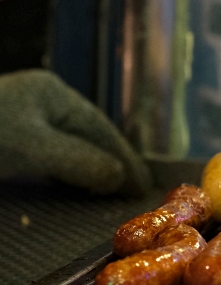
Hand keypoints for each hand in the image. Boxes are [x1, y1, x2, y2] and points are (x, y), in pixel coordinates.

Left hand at [0, 70, 150, 194]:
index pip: (101, 129)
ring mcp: (19, 116)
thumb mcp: (34, 150)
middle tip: (133, 192)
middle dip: (111, 162)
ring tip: (108, 192)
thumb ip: (81, 162)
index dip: (126, 160)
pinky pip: (43, 153)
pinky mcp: (5, 136)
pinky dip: (61, 171)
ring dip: (87, 168)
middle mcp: (39, 99)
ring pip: (65, 144)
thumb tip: (121, 177)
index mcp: (51, 92)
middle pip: (86, 134)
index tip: (144, 188)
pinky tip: (66, 185)